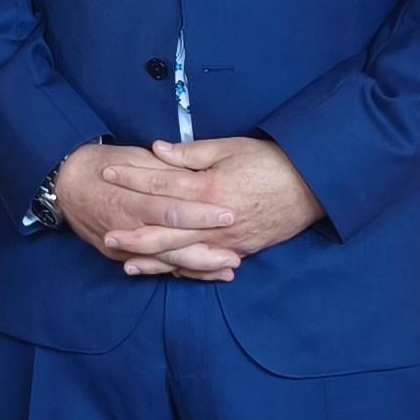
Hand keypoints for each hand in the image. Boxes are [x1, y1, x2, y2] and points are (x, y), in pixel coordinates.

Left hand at [82, 136, 319, 279]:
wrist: (313, 186)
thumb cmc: (271, 161)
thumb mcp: (230, 148)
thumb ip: (192, 153)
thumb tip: (158, 150)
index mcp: (208, 188)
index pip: (160, 184)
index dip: (132, 178)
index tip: (107, 174)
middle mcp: (214, 220)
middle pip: (165, 231)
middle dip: (133, 234)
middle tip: (106, 235)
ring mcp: (227, 241)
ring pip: (183, 256)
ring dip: (153, 261)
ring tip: (126, 264)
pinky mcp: (240, 251)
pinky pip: (207, 266)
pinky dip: (185, 271)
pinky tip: (167, 272)